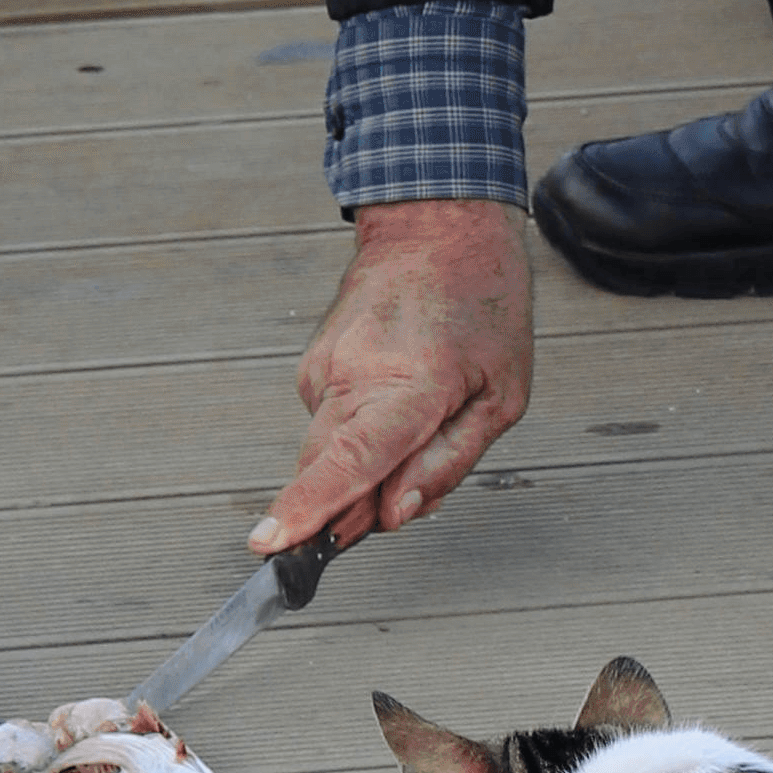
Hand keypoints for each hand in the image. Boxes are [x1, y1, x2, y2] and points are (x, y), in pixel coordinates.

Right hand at [254, 198, 532, 558]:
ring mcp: (323, 369)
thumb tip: (393, 515)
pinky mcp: (311, 368)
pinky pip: (329, 427)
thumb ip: (447, 464)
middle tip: (405, 491)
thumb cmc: (483, 306)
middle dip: (356, 507)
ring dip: (364, 466)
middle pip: (330, 472)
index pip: (352, 460)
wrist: (436, 230)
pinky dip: (357, 433)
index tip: (270, 543)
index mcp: (411, 384)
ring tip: (417, 420)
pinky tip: (394, 397)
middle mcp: (353, 375)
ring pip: (328, 454)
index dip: (311, 507)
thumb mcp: (502, 397)